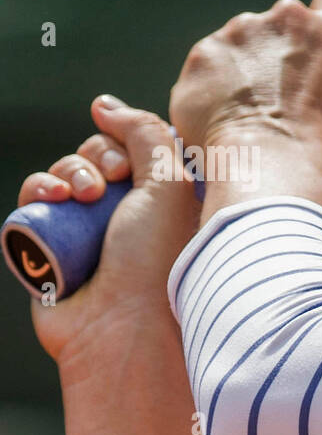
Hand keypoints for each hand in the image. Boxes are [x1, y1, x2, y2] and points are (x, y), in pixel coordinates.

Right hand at [21, 96, 199, 365]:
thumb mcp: (170, 185)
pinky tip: (51, 198)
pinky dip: (39, 190)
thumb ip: (146, 134)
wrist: (125, 329)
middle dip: (95, 158)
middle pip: (100, 157)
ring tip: (79, 196)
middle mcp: (133, 217)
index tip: (129, 164)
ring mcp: (93, 233)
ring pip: (67, 175)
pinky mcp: (55, 247)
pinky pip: (37, 201)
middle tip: (104, 186)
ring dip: (67, 172)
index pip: (139, 149)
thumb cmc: (159, 259)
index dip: (126, 144)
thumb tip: (105, 106)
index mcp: (170, 203)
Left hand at [169, 0, 321, 189]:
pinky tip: (223, 123)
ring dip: (248, 70)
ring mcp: (239, 32)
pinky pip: (210, 69)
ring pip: (244, 44)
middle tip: (288, 96)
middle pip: (286, 24)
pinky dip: (215, 90)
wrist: (269, 170)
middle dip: (285, 53)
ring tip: (251, 117)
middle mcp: (287, 17)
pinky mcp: (203, 55)